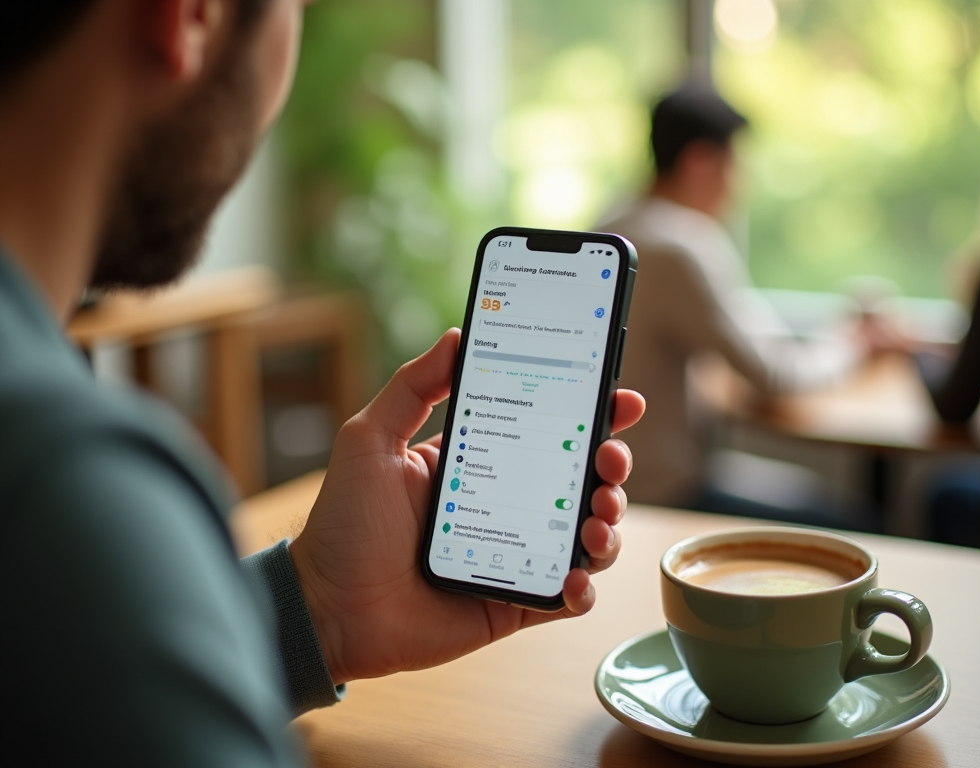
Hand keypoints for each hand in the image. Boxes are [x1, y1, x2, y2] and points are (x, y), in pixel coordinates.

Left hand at [288, 328, 644, 683]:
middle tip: (611, 459)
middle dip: (611, 465)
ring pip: (587, 535)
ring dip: (608, 524)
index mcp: (480, 462)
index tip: (621, 399)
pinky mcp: (516, 603)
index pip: (547, 429)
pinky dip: (584, 588)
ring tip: (597, 518)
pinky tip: (574, 577)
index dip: (591, 413)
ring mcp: (516, 554)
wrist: (327, 607)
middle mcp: (507, 504)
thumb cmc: (344, 523)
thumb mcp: (371, 439)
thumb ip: (413, 386)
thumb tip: (457, 335)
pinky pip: (568, 596)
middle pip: (581, 479)